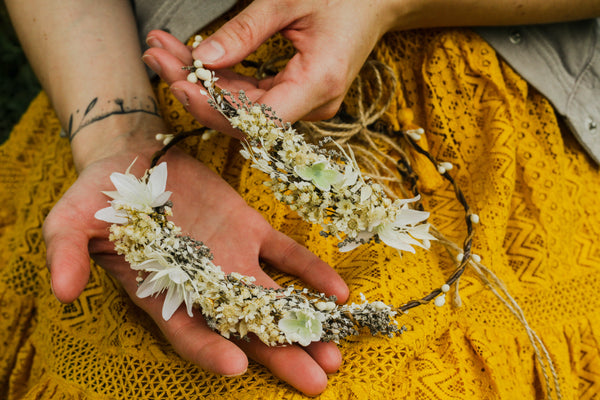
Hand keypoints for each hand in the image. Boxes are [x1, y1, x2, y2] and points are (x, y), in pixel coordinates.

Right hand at [43, 146, 348, 394]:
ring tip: (335, 356)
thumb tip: (59, 292)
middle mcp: (203, 284)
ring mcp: (232, 259)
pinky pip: (286, 255)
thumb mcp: (71, 220)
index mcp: (161, 291)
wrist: (135, 158)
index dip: (208, 349)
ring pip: (273, 299)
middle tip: (315, 382)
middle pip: (244, 328)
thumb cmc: (99, 195)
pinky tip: (339, 294)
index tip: (237, 367)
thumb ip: (67, 253)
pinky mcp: (250, 230)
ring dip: (305, 326)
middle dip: (279, 355)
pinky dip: (312, 273)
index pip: (187, 330)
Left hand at [142, 0, 399, 134]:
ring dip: (201, 81)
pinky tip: (191, 60)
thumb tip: (203, 58)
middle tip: (156, 54)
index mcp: (319, 83)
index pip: (258, 117)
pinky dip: (220, 79)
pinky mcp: (295, 94)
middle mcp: (314, 103)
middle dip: (195, 87)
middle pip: (243, 114)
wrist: (377, 0)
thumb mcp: (290, 1)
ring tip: (163, 51)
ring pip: (242, 106)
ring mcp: (304, 102)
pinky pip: (252, 96)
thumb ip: (246, 32)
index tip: (179, 84)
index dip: (215, 108)